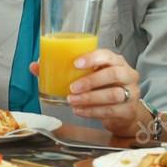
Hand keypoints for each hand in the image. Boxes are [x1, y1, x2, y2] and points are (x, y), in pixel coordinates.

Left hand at [29, 50, 143, 136]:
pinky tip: (80, 111)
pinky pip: (111, 111)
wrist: (124, 112)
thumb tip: (36, 66)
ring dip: (90, 98)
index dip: (92, 58)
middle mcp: (126, 74)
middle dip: (90, 81)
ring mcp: (131, 93)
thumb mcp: (87, 76)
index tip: (75, 63)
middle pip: (112, 74)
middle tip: (72, 88)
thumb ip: (63, 70)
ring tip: (73, 101)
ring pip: (113, 94)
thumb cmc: (103, 87)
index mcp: (115, 61)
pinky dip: (93, 112)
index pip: (107, 54)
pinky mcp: (128, 110)